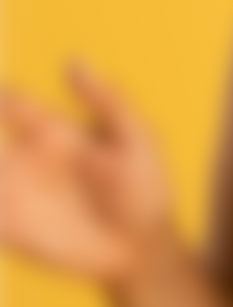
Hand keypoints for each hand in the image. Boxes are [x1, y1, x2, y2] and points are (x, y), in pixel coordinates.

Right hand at [0, 62, 172, 281]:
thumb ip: (106, 100)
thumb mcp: (134, 139)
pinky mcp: (11, 229)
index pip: (15, 105)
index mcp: (54, 134)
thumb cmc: (146, 187)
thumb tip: (73, 59)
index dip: (2, 95)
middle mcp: (27, 160)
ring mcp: (15, 194)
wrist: (144, 247)